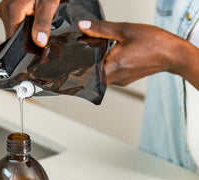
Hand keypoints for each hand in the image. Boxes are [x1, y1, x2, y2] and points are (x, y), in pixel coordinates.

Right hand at [0, 0, 59, 46]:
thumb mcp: (48, 3)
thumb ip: (43, 23)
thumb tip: (39, 41)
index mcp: (13, 10)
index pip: (13, 40)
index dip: (25, 46)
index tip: (36, 46)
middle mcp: (5, 9)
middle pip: (14, 37)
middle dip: (27, 37)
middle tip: (39, 30)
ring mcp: (5, 10)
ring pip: (14, 31)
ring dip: (26, 31)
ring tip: (36, 21)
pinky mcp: (7, 10)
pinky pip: (15, 24)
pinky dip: (24, 25)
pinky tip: (32, 19)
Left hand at [78, 20, 198, 88]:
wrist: (172, 54)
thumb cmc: (152, 42)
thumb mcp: (124, 30)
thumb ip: (101, 29)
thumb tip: (83, 26)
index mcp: (112, 68)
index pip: (87, 70)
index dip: (80, 61)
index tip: (78, 51)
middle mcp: (114, 79)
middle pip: (92, 73)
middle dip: (89, 61)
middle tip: (88, 48)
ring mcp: (119, 81)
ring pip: (101, 74)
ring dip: (99, 62)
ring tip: (101, 50)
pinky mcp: (124, 80)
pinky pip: (110, 74)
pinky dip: (108, 65)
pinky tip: (112, 55)